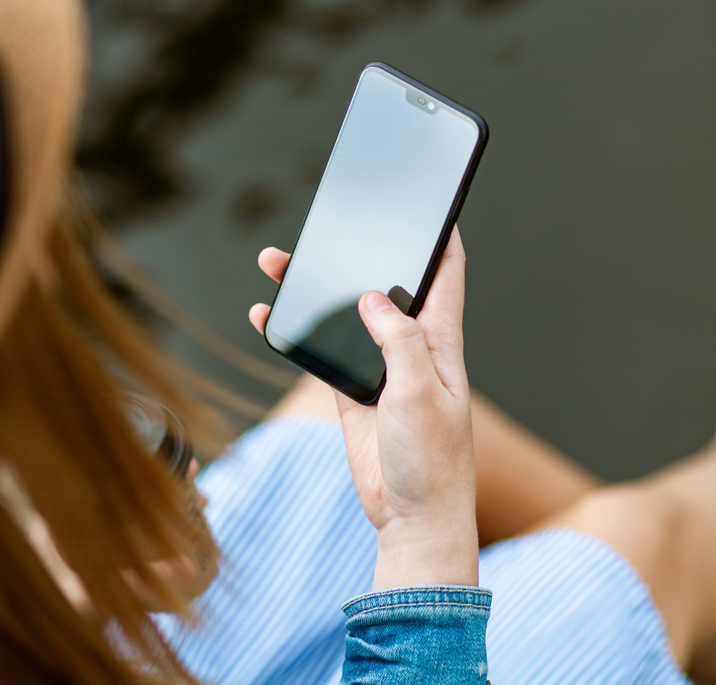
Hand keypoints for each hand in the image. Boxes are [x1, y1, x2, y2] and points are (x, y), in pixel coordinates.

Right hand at [250, 228, 477, 589]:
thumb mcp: (421, 393)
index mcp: (438, 340)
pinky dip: (295, 331)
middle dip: (360, 251)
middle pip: (382, 284)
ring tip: (279, 262)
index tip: (429, 204)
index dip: (440, 236)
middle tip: (331, 224)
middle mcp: (409, 345)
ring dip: (315, 289)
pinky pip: (320, 350)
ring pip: (344, 313)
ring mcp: (377, 366)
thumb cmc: (432, 459)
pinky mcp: (351, 388)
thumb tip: (373, 297)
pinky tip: (267, 315)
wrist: (410, 513)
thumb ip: (399, 342)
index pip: (446, 273)